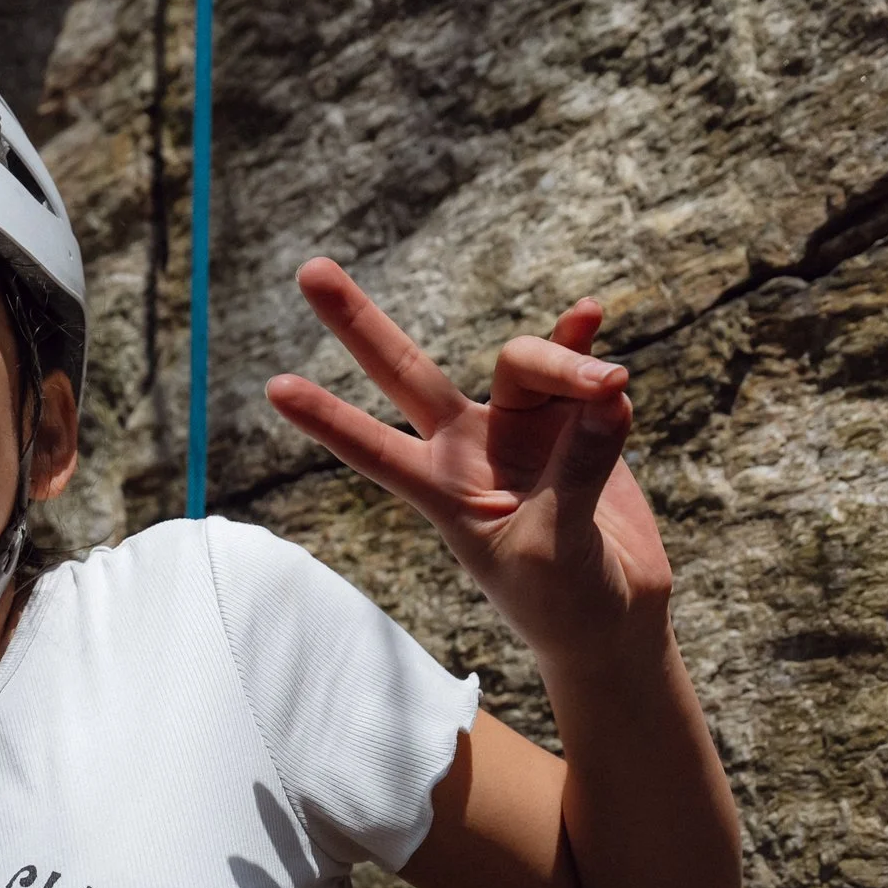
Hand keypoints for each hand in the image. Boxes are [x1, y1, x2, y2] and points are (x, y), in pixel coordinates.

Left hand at [266, 260, 674, 668]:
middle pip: (405, 372)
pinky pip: (574, 361)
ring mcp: (520, 427)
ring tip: (614, 387)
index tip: (273, 389)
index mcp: (441, 489)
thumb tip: (606, 394)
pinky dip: (580, 338)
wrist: (612, 618)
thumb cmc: (564, 600)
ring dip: (567, 365)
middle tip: (307, 269)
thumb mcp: (554, 546)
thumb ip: (575, 470)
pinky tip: (590, 312)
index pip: (373, 448)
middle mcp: (468, 446)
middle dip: (358, 324)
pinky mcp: (575, 419)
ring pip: (524, 363)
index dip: (328, 419)